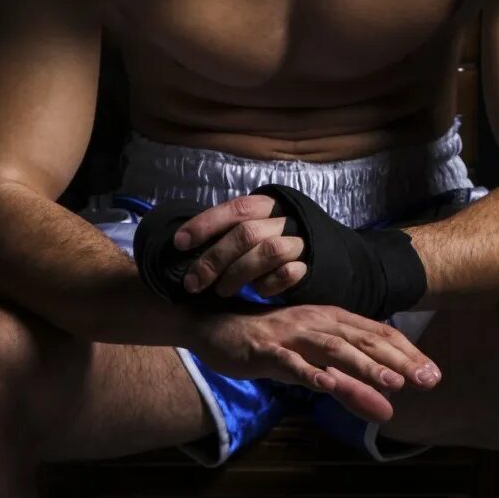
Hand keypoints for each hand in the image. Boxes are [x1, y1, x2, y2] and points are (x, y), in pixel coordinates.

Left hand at [174, 192, 307, 298]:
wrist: (318, 252)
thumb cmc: (270, 241)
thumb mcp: (250, 228)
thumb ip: (226, 233)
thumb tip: (183, 247)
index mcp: (265, 205)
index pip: (235, 209)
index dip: (206, 224)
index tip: (179, 243)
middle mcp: (283, 220)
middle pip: (247, 233)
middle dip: (215, 259)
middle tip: (193, 283)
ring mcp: (299, 242)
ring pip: (269, 251)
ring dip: (238, 274)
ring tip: (222, 291)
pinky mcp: (309, 265)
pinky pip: (289, 273)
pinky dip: (270, 284)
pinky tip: (258, 292)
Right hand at [184, 302, 443, 423]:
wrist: (218, 329)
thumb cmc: (274, 346)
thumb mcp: (317, 366)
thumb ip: (351, 385)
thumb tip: (388, 408)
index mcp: (333, 321)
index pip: (378, 335)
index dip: (407, 354)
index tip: (433, 375)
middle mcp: (318, 323)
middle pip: (364, 340)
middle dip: (398, 361)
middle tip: (426, 380)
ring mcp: (292, 335)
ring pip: (334, 350)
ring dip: (364, 366)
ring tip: (391, 383)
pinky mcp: (267, 350)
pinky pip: (290, 362)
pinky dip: (309, 372)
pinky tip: (326, 384)